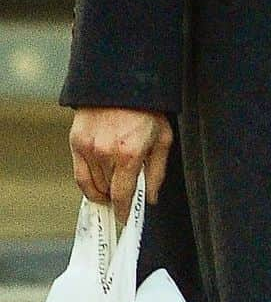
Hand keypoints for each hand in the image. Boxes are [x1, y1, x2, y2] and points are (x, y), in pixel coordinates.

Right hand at [69, 107, 172, 222]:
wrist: (124, 83)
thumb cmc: (148, 110)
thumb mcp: (163, 138)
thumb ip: (157, 172)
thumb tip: (150, 199)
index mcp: (129, 153)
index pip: (122, 195)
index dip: (125, 210)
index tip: (126, 218)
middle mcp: (105, 153)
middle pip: (107, 192)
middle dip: (117, 197)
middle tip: (125, 196)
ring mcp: (88, 148)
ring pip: (93, 185)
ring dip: (104, 190)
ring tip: (115, 183)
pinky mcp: (76, 142)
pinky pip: (80, 175)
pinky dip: (89, 184)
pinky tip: (99, 183)